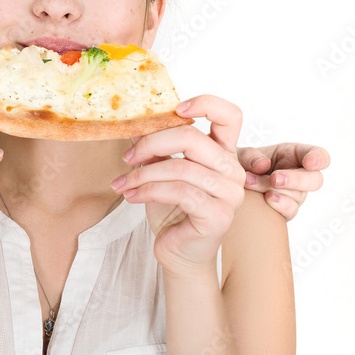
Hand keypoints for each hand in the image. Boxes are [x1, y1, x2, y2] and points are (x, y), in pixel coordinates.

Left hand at [111, 95, 245, 275]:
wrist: (178, 251)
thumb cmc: (171, 208)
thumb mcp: (161, 170)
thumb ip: (156, 146)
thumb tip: (135, 123)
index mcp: (223, 152)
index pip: (230, 115)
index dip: (205, 103)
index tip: (175, 109)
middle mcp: (232, 170)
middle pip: (192, 138)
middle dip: (151, 143)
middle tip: (127, 156)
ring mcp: (229, 194)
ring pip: (180, 167)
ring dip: (142, 174)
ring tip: (122, 183)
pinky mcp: (218, 215)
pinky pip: (179, 192)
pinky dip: (148, 190)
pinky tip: (131, 196)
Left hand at [237, 143, 329, 219]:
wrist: (230, 184)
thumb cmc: (239, 165)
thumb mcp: (242, 154)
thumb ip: (251, 156)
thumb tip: (263, 165)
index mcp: (294, 155)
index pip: (318, 156)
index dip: (319, 159)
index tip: (310, 163)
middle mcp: (299, 175)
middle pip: (315, 180)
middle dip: (296, 180)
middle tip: (274, 178)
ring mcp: (294, 194)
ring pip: (298, 196)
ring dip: (274, 189)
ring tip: (250, 182)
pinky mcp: (286, 209)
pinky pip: (291, 210)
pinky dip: (278, 205)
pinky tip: (266, 199)